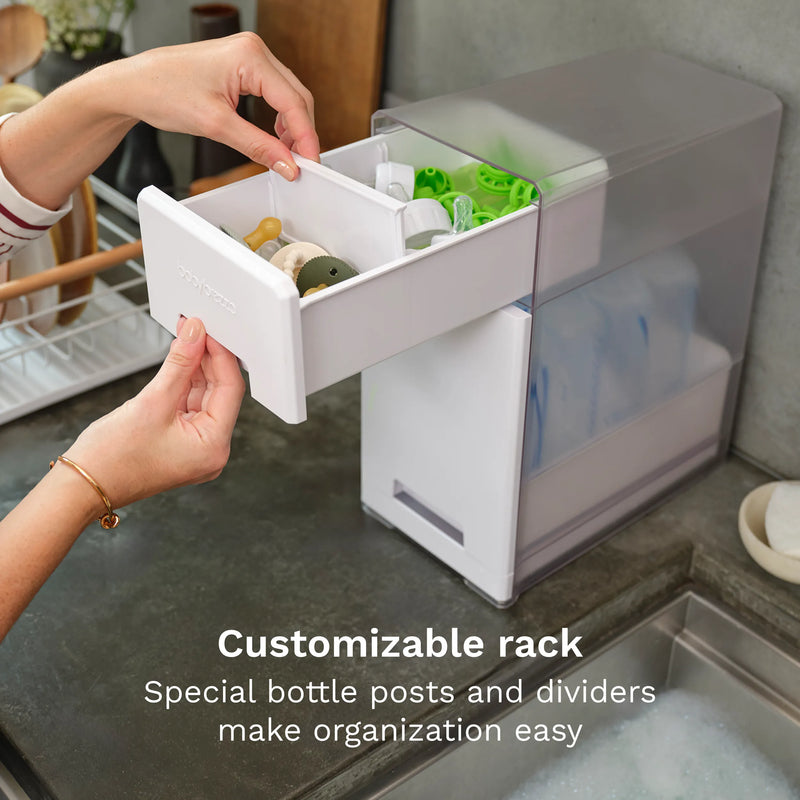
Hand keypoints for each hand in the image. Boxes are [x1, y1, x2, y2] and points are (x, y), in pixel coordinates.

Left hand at [0, 33, 318, 209]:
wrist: (134, 85)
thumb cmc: (162, 91)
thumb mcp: (215, 126)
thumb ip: (257, 146)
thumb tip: (286, 164)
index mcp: (250, 56)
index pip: (293, 102)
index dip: (305, 137)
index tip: (309, 163)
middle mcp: (253, 51)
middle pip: (297, 97)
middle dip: (302, 133)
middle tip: (302, 164)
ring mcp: (248, 57)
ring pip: (288, 97)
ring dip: (292, 127)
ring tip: (288, 156)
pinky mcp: (242, 68)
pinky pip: (273, 94)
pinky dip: (278, 119)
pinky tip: (275, 139)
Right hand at [61, 318, 244, 509]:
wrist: (81, 487)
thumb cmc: (112, 459)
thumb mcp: (151, 402)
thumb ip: (179, 365)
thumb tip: (196, 335)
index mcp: (214, 447)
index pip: (230, 391)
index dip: (221, 356)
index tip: (209, 331)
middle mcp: (211, 450)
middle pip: (219, 393)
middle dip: (207, 359)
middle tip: (196, 329)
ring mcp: (195, 448)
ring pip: (203, 397)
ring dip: (195, 369)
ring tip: (186, 339)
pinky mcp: (180, 443)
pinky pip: (189, 407)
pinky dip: (183, 384)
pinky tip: (179, 362)